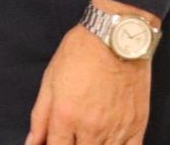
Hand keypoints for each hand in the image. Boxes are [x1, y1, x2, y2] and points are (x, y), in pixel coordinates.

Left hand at [25, 0, 153, 144]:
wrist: (116, 35)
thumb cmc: (81, 51)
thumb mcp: (50, 79)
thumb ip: (40, 116)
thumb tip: (32, 142)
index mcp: (66, 116)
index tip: (58, 141)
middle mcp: (90, 128)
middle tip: (74, 136)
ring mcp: (116, 129)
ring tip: (90, 137)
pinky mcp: (137, 125)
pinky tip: (110, 142)